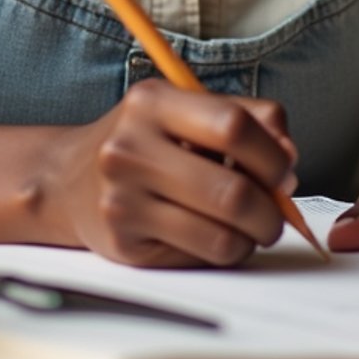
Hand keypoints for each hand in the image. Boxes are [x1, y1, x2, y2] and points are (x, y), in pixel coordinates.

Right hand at [46, 79, 297, 267]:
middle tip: (276, 214)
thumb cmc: (146, 139)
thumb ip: (247, 118)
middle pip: (233, 191)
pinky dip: (223, 250)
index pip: (233, 126)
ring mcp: (123, 199)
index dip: (272, 154)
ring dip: (252, 237)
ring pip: (221, 235)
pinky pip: (200, 256)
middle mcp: (131, 147)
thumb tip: (290, 160)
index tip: (284, 170)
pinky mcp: (124, 244)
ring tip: (248, 226)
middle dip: (271, 211)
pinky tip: (213, 233)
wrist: (69, 179)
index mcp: (152, 101)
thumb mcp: (186, 109)